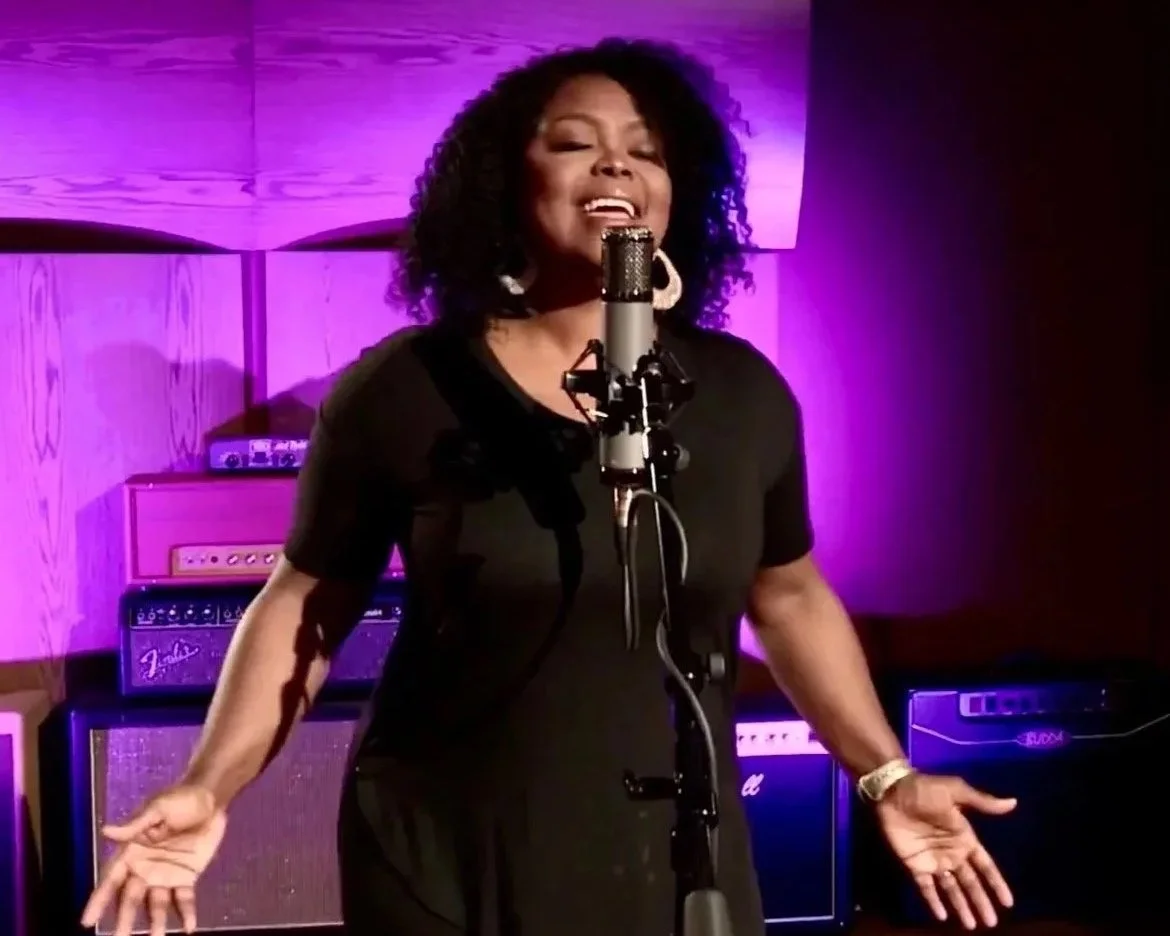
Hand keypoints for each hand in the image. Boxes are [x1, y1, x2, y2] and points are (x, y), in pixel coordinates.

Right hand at [81, 783, 226, 935]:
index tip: (87, 922)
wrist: (211, 798)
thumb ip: (135, 825)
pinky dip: (186, 914)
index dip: (98, 900)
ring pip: (156, 905)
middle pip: (131, 898)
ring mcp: (165, 875)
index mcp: (131, 852)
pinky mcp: (187, 877)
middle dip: (124, 918)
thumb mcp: (157, 808)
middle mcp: (144, 868)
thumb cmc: (180, 799)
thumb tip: (105, 831)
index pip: (110, 880)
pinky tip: (189, 927)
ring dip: (155, 922)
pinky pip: (184, 899)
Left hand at [875, 773, 1015, 928]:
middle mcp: (951, 853)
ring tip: (971, 926)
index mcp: (964, 838)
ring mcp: (932, 860)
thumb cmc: (925, 790)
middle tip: (992, 924)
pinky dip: (933, 901)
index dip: (996, 883)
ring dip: (961, 907)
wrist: (891, 790)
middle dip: (981, 902)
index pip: (985, 866)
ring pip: (951, 889)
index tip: (1008, 903)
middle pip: (970, 883)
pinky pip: (926, 887)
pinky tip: (942, 916)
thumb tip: (1013, 803)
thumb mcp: (955, 792)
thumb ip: (982, 802)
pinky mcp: (913, 864)